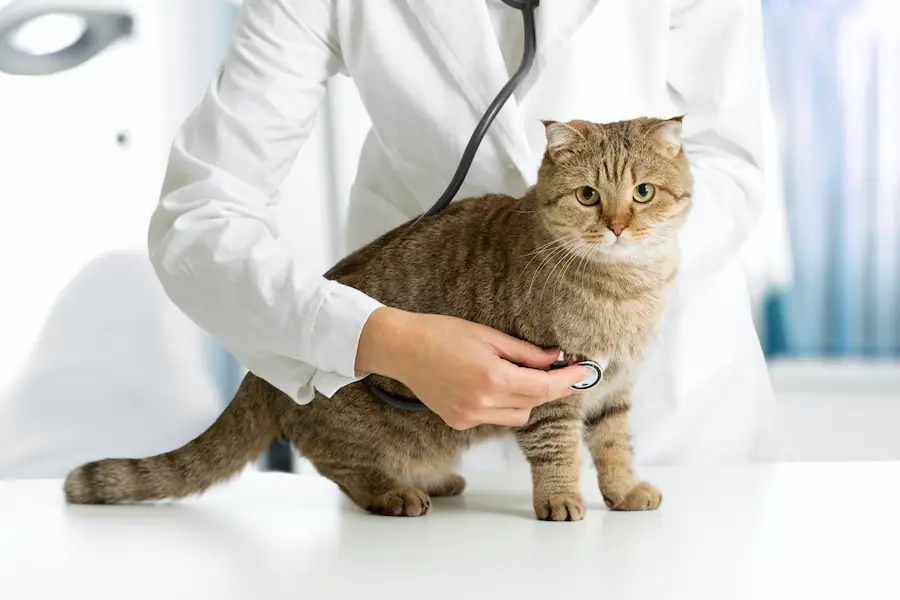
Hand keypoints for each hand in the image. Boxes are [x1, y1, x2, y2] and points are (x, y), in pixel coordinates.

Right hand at [356, 307, 592, 428]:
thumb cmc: (440, 334)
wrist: (401, 348)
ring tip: (513, 373)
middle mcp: (483, 404)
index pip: (545, 388)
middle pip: (534, 404)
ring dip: (525, 398)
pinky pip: (494, 418)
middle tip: (554, 367)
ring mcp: (469, 417)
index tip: (585, 373)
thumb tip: (555, 358)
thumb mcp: (488, 336)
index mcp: (493, 379)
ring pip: (516, 416)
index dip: (568, 381)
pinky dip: (501, 404)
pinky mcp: (459, 422)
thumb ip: (525, 352)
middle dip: (548, 388)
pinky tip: (487, 383)